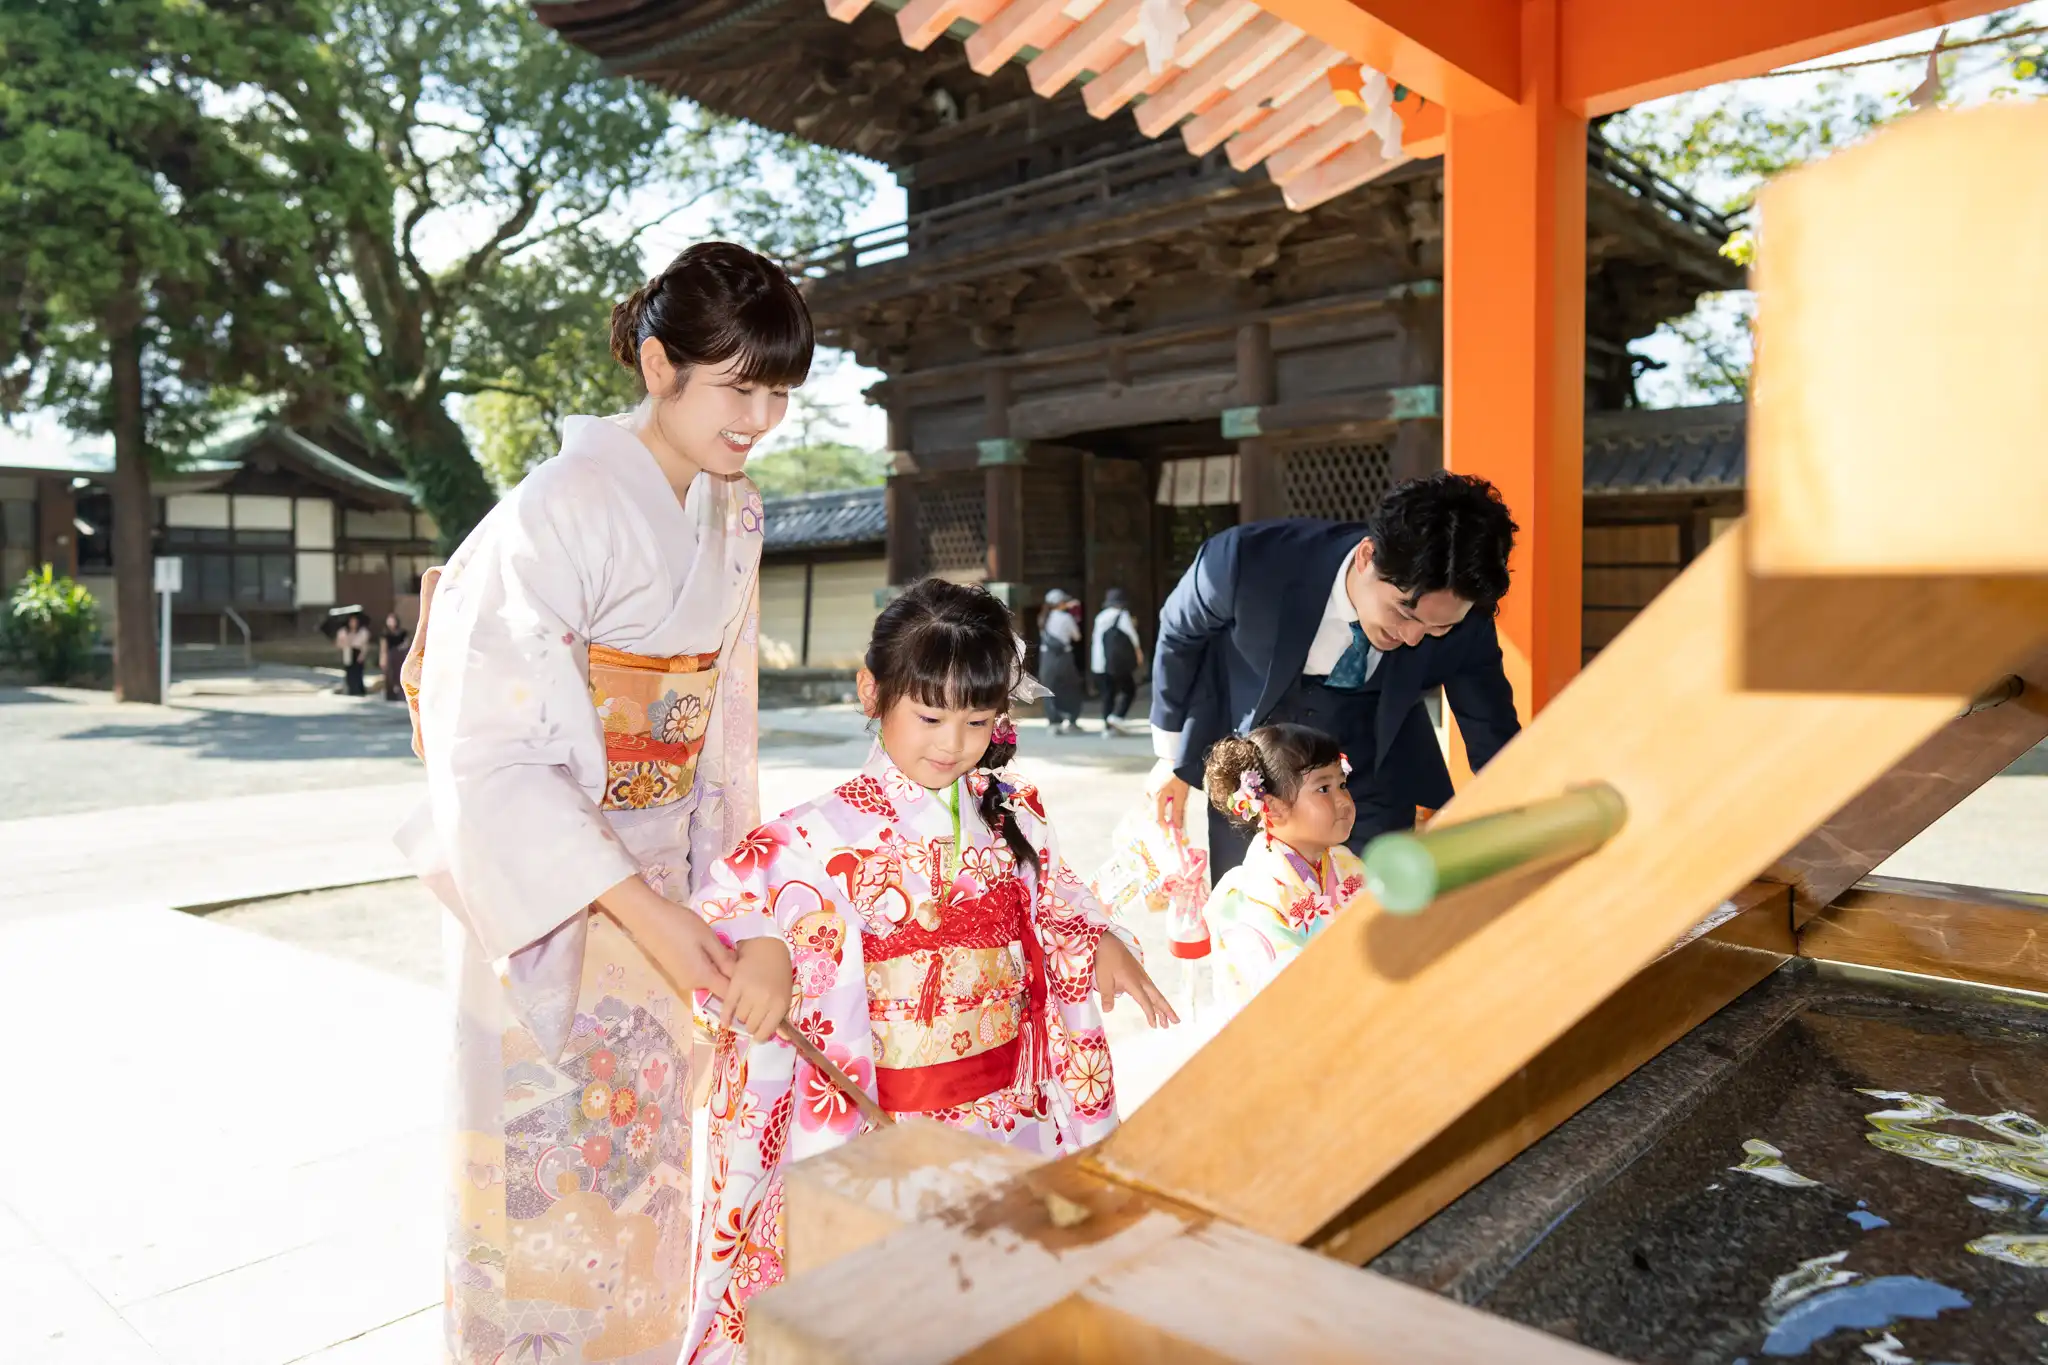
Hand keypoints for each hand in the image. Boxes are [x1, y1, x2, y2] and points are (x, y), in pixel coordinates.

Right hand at [597, 875, 736, 999]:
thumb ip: (724, 958)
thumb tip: (739, 974)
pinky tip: (709, 949)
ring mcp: (682, 979)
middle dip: (731, 976)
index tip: (754, 974)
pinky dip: (707, 965)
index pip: (728, 993)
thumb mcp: (708, 938)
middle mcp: (691, 985)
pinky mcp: (676, 971)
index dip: (742, 987)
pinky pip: (698, 973)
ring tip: (729, 949)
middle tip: (743, 956)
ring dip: (719, 969)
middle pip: (719, 987)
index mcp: (702, 978)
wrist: (647, 918)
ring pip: (708, 979)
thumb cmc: (680, 925)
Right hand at [723, 937, 793, 1043]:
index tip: (757, 1034)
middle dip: (750, 1025)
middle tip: (751, 1018)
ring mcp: (750, 992)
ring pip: (740, 1017)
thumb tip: (774, 1035)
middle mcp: (765, 1000)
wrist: (768, 946)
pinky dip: (725, 1016)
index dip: (760, 1035)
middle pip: (751, 1025)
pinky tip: (725, 1021)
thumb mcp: (785, 993)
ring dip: (741, 1016)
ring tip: (744, 1008)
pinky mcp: (736, 984)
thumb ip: (778, 1013)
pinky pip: (728, 1006)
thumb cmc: (779, 971)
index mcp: (780, 1004)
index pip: (766, 1031)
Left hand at [1094, 933, 1178, 1027]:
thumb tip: (1108, 1011)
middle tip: (1176, 1022)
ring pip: (1155, 993)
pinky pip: (1150, 989)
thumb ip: (1107, 996)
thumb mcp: (1102, 979)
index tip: (1155, 1026)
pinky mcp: (1139, 973)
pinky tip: (1154, 1004)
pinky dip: (1155, 998)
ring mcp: (1141, 975)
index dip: (1151, 1014)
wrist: (1108, 942)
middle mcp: (1141, 979)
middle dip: (1167, 1010)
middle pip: (1157, 997)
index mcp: (1133, 982)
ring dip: (1162, 1006)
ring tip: (1167, 1021)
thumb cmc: (1105, 960)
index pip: (1145, 1001)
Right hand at [1153, 774, 1191, 831]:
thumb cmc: (1181, 775)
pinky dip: (1161, 798)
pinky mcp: (1149, 782)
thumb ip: (1178, 812)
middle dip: (1165, 817)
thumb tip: (1177, 827)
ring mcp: (1148, 786)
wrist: (1177, 757)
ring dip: (1163, 807)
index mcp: (1157, 796)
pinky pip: (1154, 795)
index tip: (1172, 832)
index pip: (1158, 817)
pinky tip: (1169, 792)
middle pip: (1156, 811)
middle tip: (1175, 820)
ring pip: (1155, 803)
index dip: (1165, 826)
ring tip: (1174, 800)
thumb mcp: (1182, 795)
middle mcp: (1150, 792)